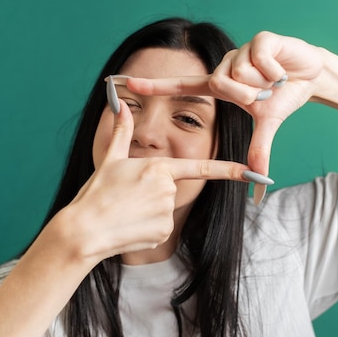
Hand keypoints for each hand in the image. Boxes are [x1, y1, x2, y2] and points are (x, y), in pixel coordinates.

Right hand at [60, 100, 252, 261]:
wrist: (85, 230)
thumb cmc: (96, 193)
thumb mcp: (111, 159)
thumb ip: (122, 131)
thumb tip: (119, 104)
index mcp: (160, 167)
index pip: (203, 167)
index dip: (231, 170)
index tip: (253, 172)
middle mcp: (169, 189)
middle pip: (171, 188)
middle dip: (153, 192)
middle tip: (128, 197)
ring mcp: (168, 213)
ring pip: (165, 208)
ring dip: (149, 210)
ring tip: (126, 211)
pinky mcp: (163, 232)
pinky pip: (161, 227)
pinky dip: (148, 227)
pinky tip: (130, 226)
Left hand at [125, 32, 324, 175]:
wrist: (311, 76)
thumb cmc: (283, 97)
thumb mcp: (267, 125)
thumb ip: (258, 151)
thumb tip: (259, 182)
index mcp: (220, 85)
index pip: (181, 85)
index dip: (155, 85)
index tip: (125, 83)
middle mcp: (225, 66)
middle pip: (220, 83)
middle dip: (245, 95)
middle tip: (263, 95)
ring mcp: (241, 50)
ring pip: (241, 72)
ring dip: (263, 82)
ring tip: (274, 81)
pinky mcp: (260, 39)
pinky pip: (260, 60)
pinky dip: (276, 72)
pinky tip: (283, 71)